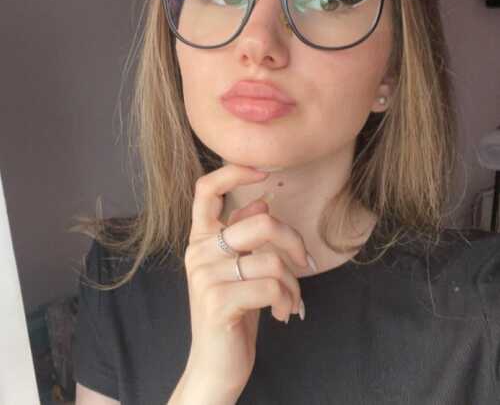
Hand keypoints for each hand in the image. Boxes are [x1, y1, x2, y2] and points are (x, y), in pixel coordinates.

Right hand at [183, 163, 310, 393]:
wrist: (215, 364)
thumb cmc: (233, 311)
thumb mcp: (238, 268)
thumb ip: (243, 233)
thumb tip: (263, 201)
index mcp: (202, 238)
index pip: (206, 189)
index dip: (234, 173)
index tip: (263, 172)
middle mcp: (198, 252)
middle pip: (261, 222)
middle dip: (294, 242)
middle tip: (306, 262)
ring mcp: (205, 276)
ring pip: (272, 260)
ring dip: (294, 284)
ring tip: (291, 300)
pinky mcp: (217, 302)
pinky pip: (272, 287)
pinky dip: (288, 300)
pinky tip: (283, 313)